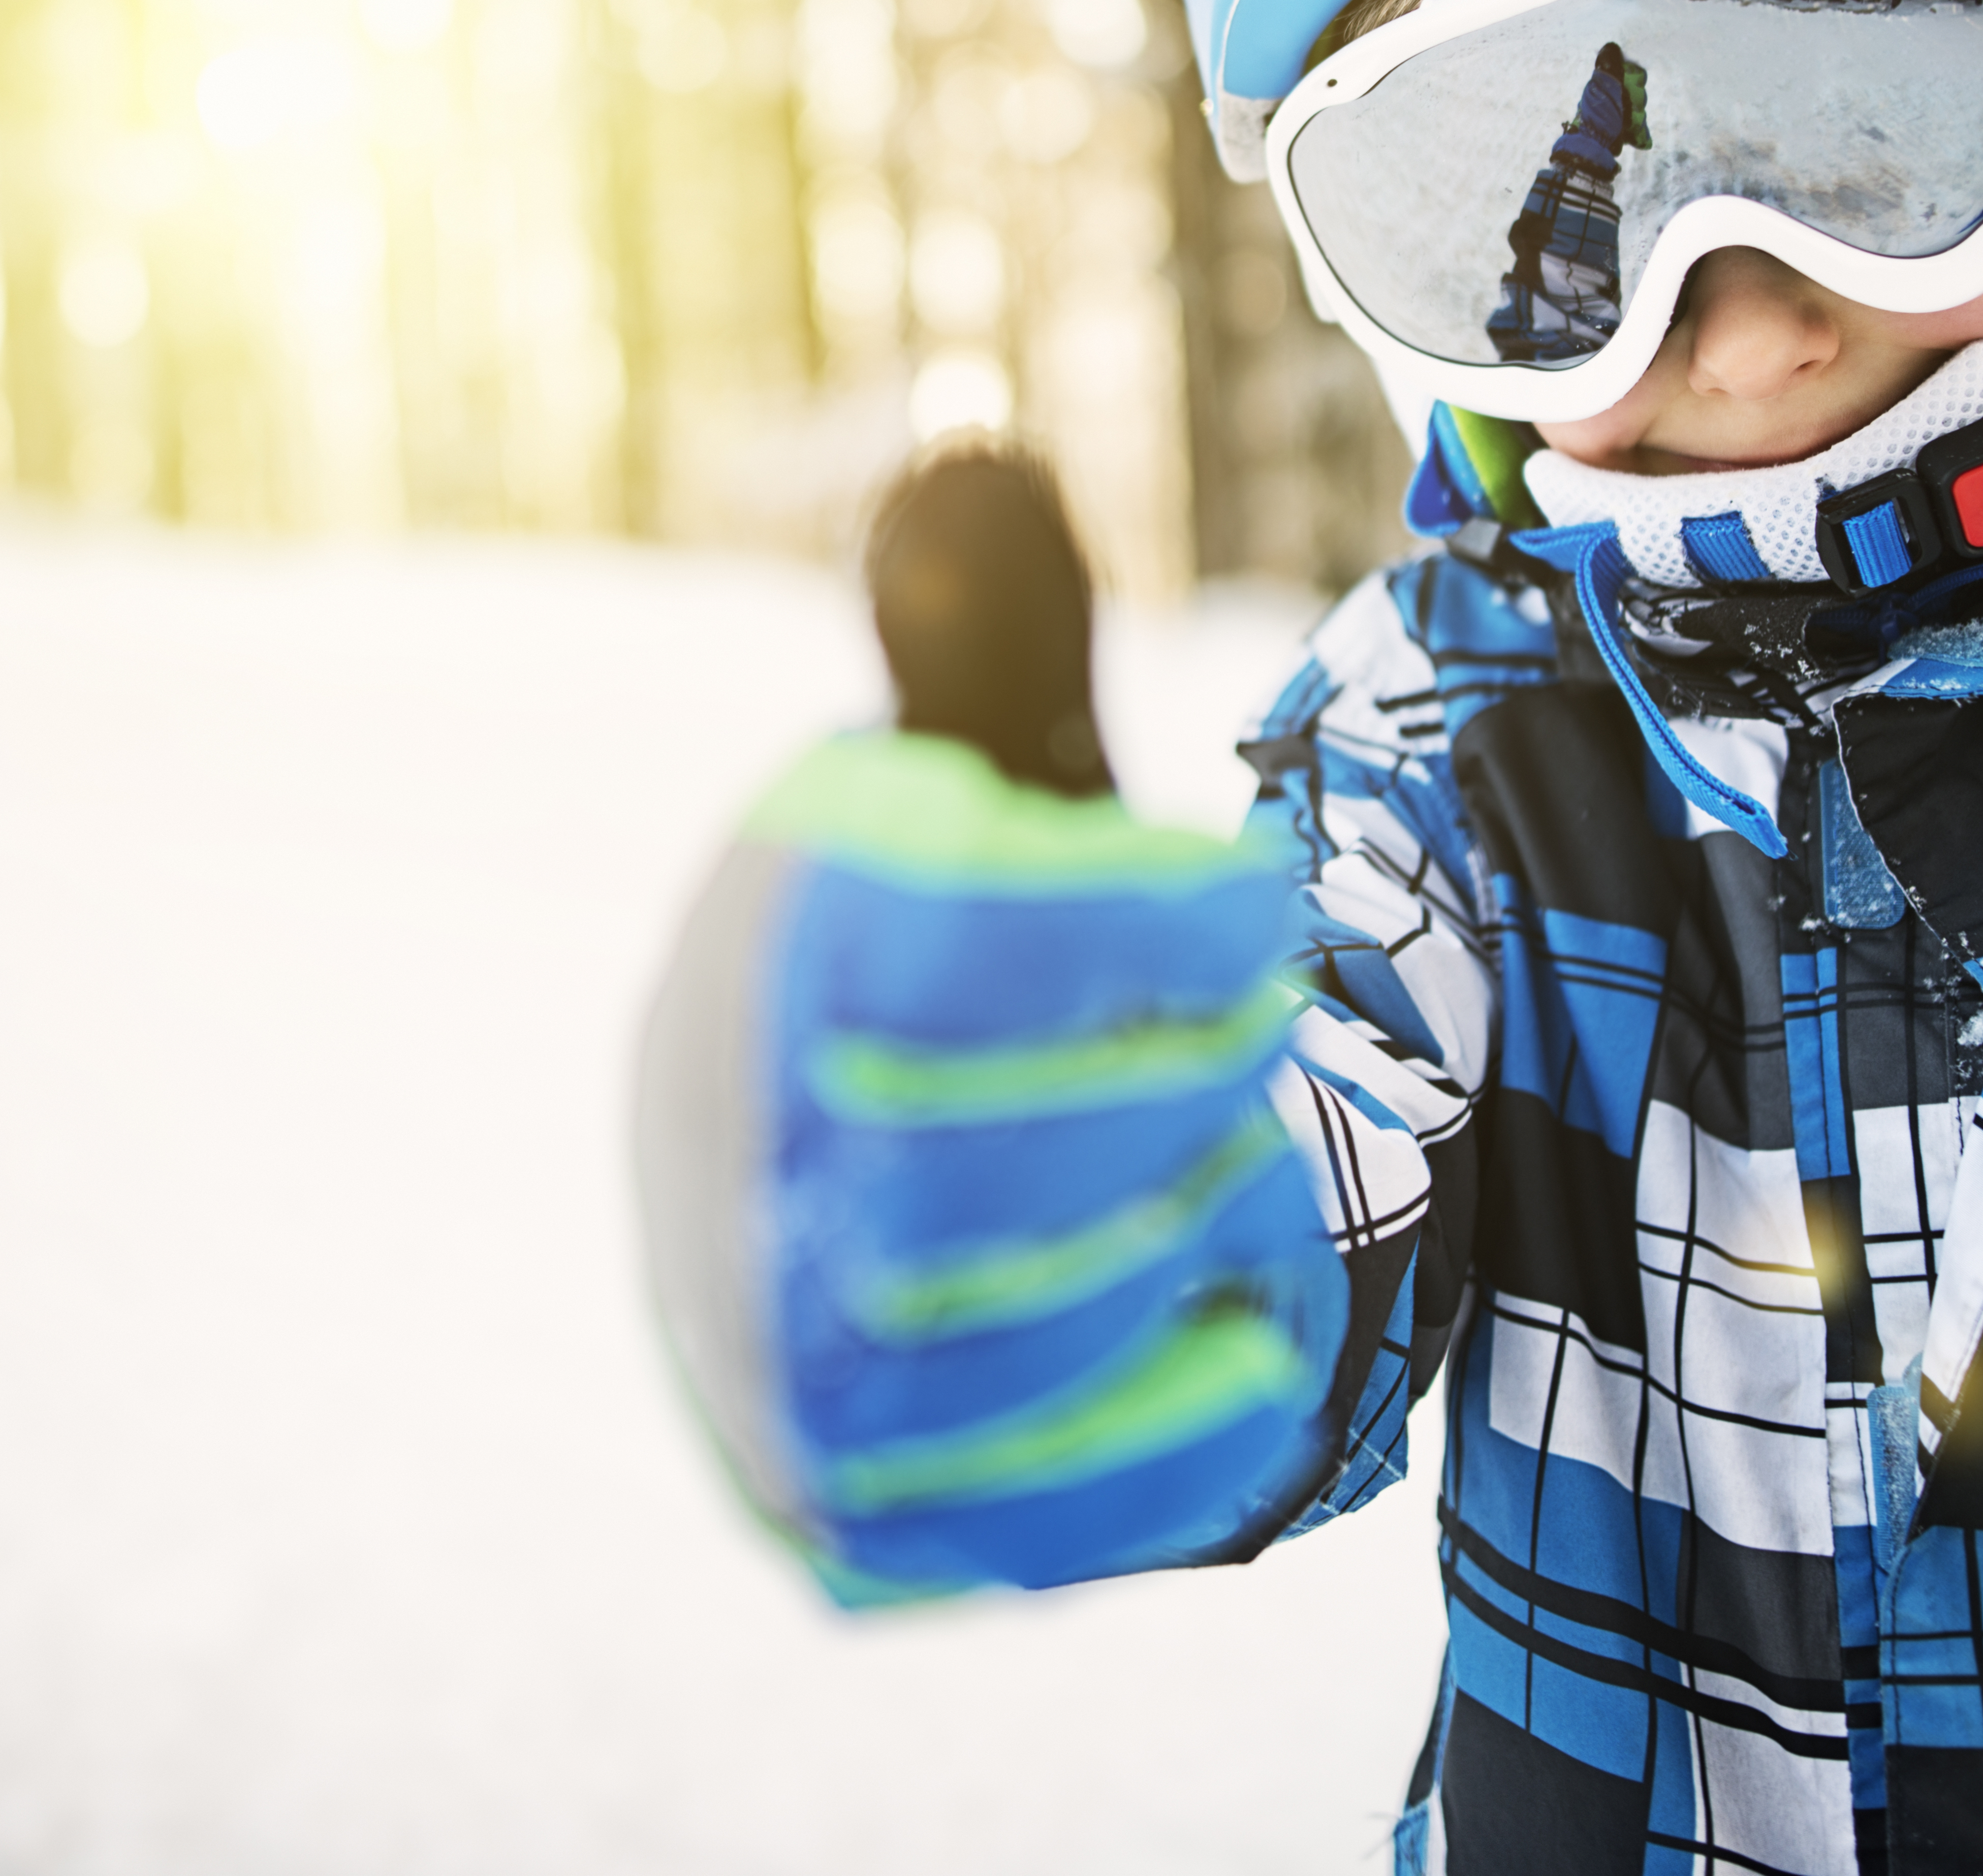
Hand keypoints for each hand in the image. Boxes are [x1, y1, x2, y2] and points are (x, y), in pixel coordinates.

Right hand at [633, 446, 1345, 1598]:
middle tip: (1255, 1031)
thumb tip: (968, 457)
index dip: (1134, 922)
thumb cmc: (918, 970)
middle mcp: (727, 1190)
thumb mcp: (939, 795)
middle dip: (1172, 1090)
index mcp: (742, 981)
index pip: (936, 951)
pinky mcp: (856, 1524)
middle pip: (990, 1163)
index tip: (1254, 891)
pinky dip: (1174, 1436)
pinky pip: (1038, 1519)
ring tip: (1227, 1163)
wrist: (796, 1203)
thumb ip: (975, 649)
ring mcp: (783, 1380)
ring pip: (1028, 1342)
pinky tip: (1238, 1339)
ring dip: (1183, 1240)